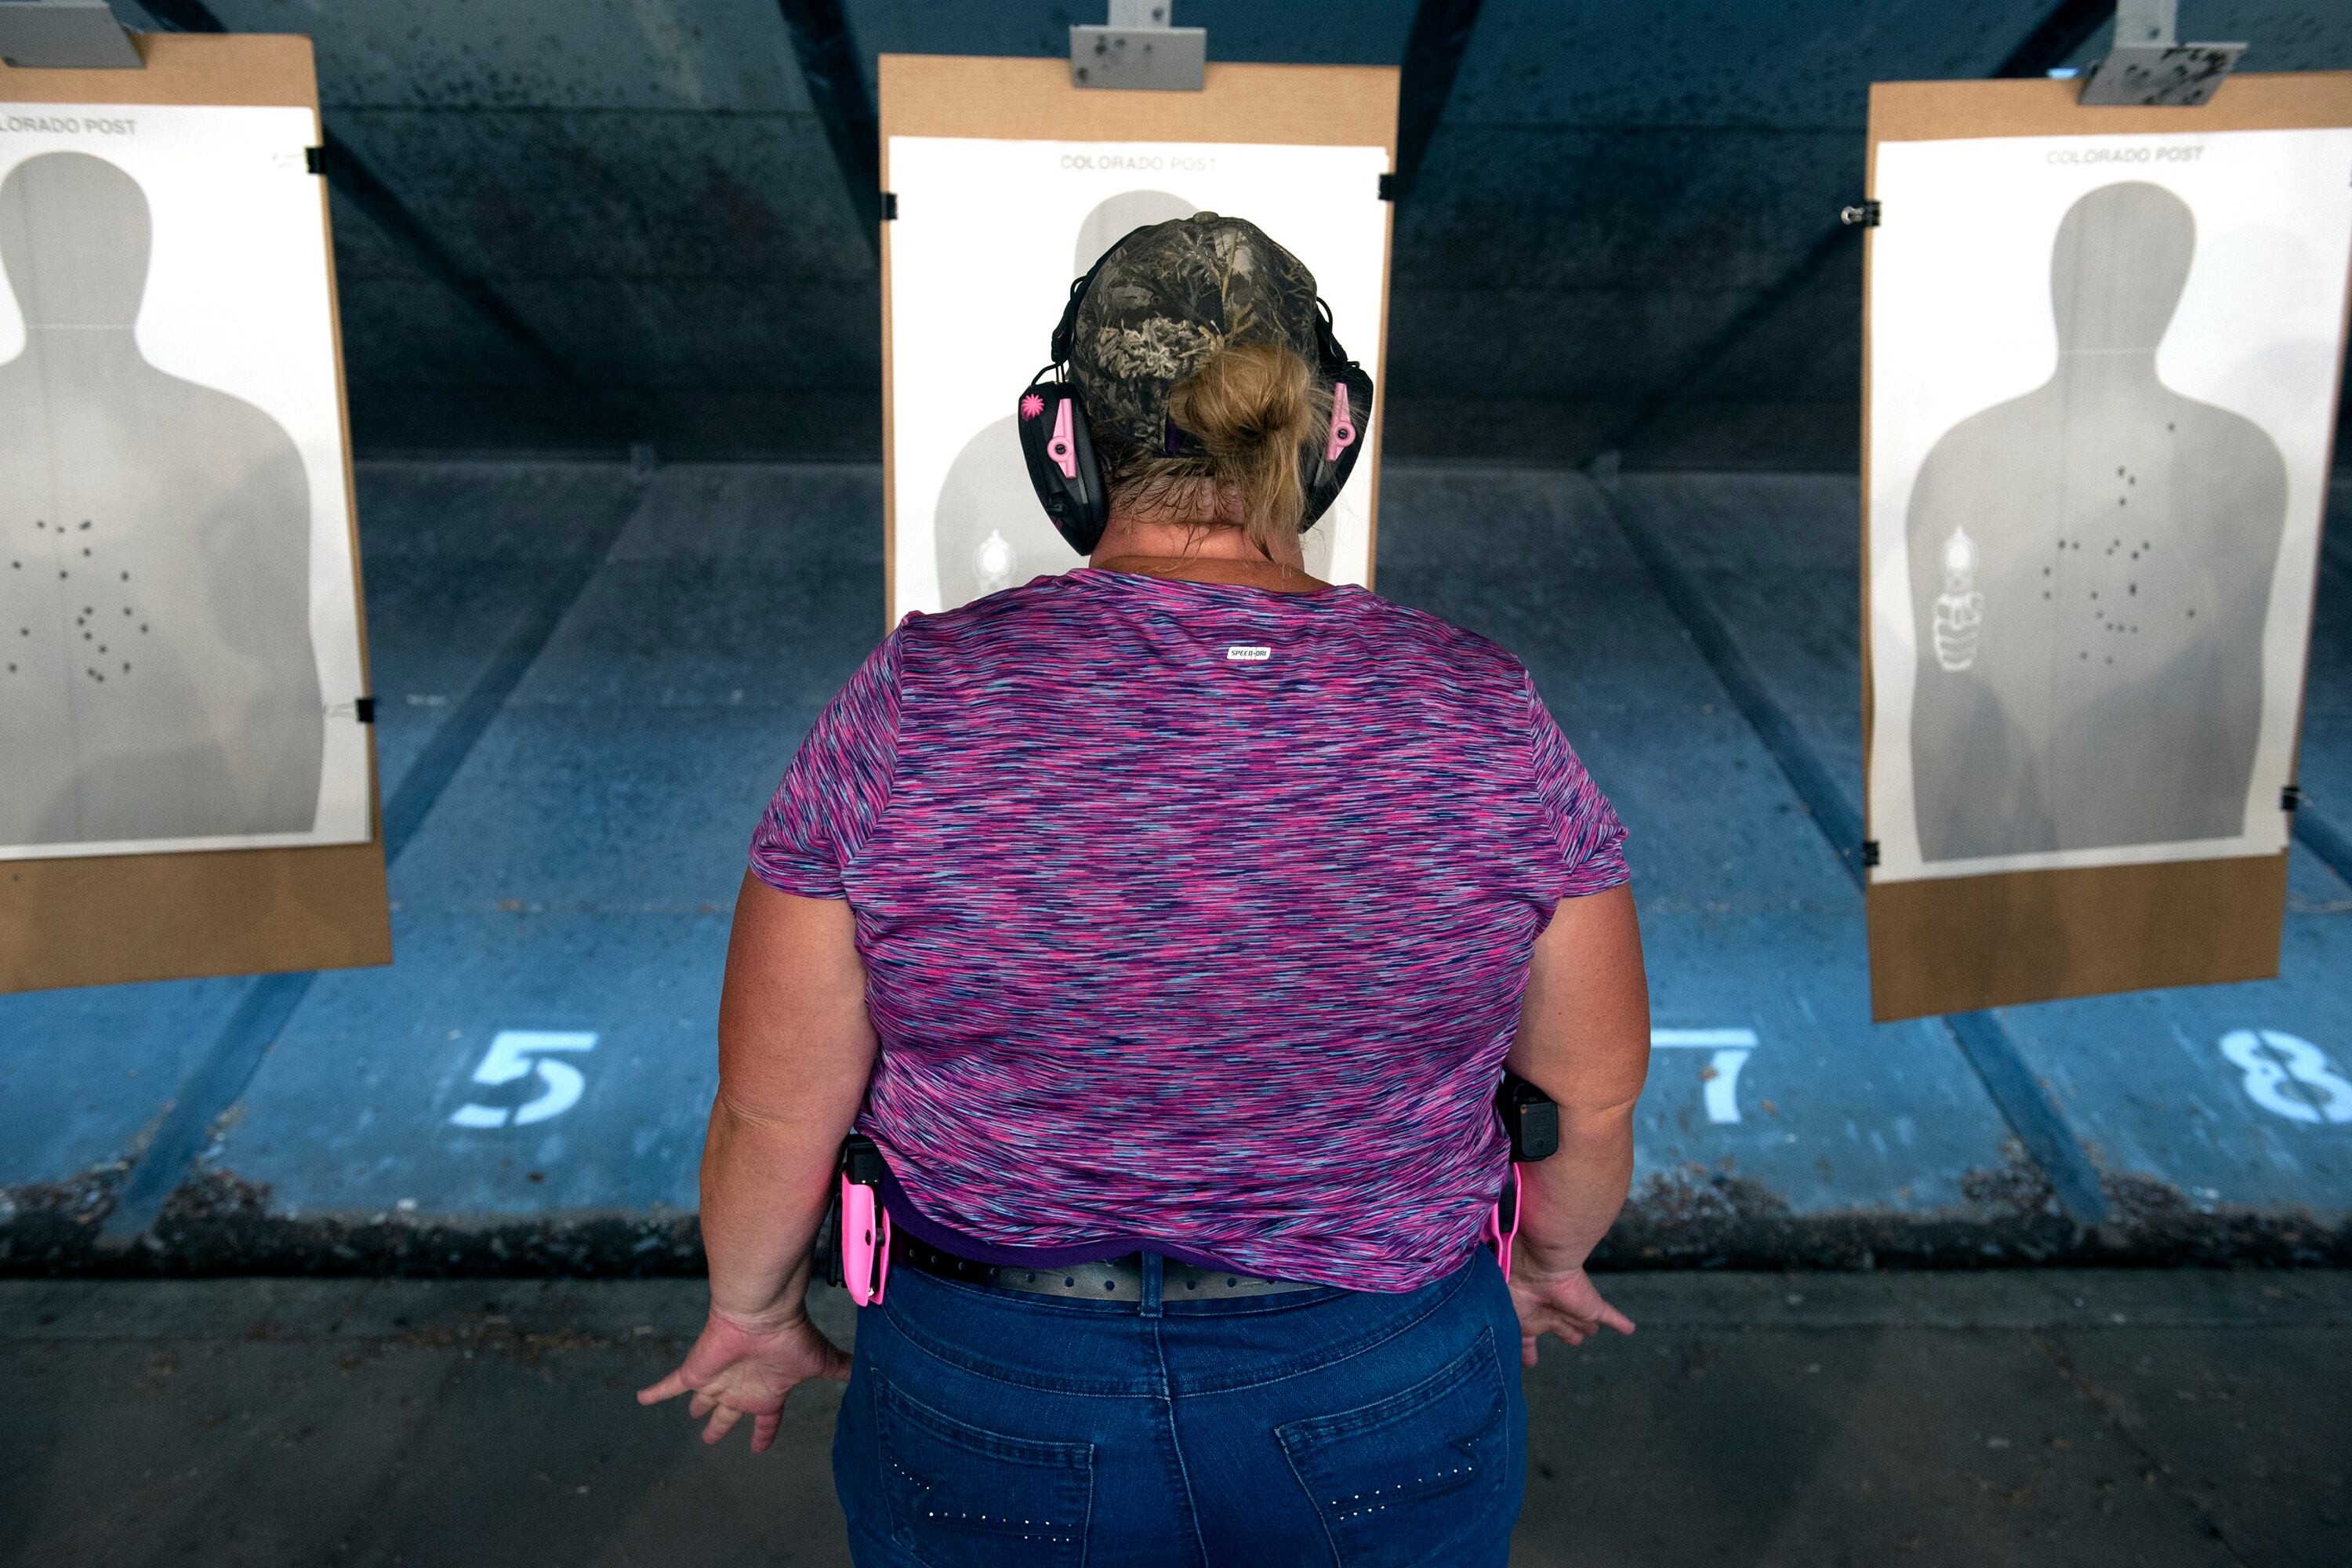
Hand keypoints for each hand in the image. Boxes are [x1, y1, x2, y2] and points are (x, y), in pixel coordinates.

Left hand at [637, 1304, 850, 1451]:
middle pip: (728, 1414)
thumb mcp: (821, 1363)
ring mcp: (717, 1380)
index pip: (766, 1421)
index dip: (763, 1434)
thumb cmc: (791, 1338)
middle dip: (720, 1425)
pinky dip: (655, 1393)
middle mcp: (740, 1387)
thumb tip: (870, 1371)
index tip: (759, 1448)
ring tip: (693, 1414)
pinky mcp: (695, 1371)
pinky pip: (670, 1385)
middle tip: (710, 1439)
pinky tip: (639, 1399)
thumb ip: (841, 1370)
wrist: (763, 1312)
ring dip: (697, 1407)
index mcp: (767, 1392)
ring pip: (702, 1399)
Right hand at [1507, 1256, 1634, 1365]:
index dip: (1528, 1350)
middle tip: (1571, 1339)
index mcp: (1523, 1317)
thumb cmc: (1509, 1291)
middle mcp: (1546, 1313)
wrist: (1532, 1268)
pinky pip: (1609, 1316)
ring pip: (1581, 1322)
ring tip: (1590, 1331)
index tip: (1531, 1360)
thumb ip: (1506, 1339)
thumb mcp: (1500, 1322)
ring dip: (1584, 1327)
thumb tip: (1505, 1358)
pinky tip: (1628, 1329)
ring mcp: (1569, 1308)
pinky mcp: (1589, 1306)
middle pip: (1559, 1327)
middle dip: (1565, 1332)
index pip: (1526, 1339)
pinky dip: (1619, 1322)